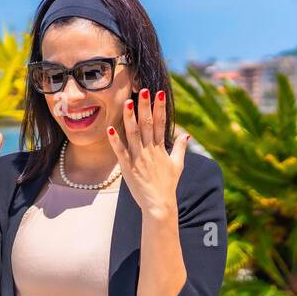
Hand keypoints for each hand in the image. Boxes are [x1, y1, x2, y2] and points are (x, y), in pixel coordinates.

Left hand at [107, 88, 188, 219]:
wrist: (159, 204)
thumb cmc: (167, 185)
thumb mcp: (177, 165)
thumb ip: (180, 149)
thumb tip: (186, 136)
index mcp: (160, 148)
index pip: (160, 123)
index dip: (160, 108)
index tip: (159, 93)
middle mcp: (149, 150)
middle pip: (147, 124)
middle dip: (145, 107)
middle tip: (143, 90)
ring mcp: (138, 158)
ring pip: (133, 134)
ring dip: (130, 118)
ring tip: (128, 102)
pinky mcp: (128, 168)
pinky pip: (120, 152)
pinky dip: (115, 140)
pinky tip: (110, 128)